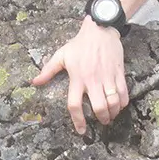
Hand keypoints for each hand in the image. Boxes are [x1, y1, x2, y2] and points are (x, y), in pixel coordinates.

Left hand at [31, 19, 128, 134]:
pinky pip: (124, 92)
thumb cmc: (80, 43)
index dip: (78, 120)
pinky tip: (120, 104)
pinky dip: (123, 102)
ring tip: (110, 115)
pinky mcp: (118, 71)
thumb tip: (34, 82)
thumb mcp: (62, 54)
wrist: (100, 28)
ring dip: (113, 113)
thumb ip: (48, 70)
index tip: (81, 130)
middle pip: (99, 107)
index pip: (75, 104)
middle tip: (101, 121)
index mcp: (77, 77)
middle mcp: (92, 79)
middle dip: (102, 119)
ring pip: (113, 102)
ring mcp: (107, 76)